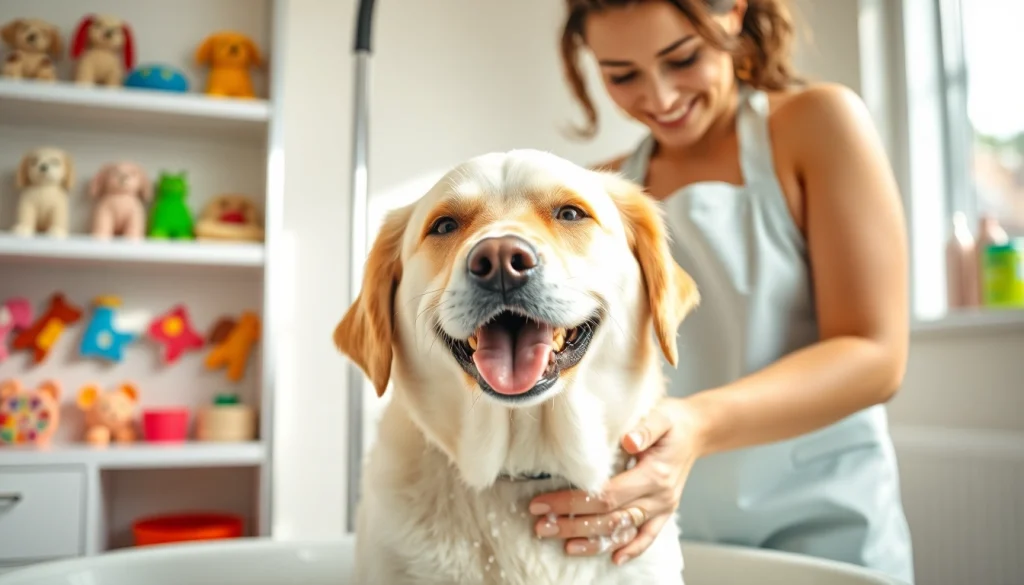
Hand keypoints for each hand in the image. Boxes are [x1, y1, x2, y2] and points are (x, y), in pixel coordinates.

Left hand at [527, 398, 702, 565]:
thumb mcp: (661, 416)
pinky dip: (633, 549)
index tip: (543, 502)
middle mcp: (658, 497)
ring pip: (623, 531)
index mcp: (654, 475)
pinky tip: (615, 559)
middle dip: (572, 524)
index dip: (573, 502)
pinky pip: (647, 536)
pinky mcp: (663, 512)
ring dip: (593, 541)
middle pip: (609, 518)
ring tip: (563, 544)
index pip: (606, 495)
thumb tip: (628, 440)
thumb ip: (645, 428)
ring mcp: (662, 508)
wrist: (698, 431)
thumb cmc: (673, 422)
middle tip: (541, 525)